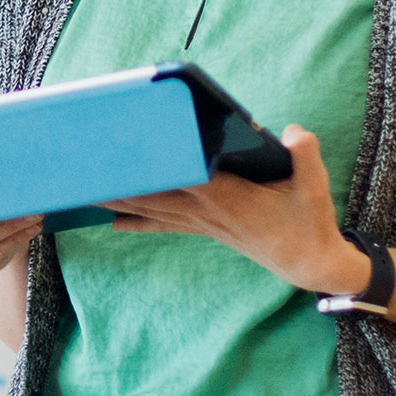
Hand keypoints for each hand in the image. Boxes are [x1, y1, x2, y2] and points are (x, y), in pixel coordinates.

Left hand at [103, 125, 370, 295]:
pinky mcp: (204, 228)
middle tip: (81, 167)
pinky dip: (136, 221)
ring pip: (151, 207)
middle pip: (151, 191)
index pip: (178, 174)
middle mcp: (205, 209)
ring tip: (81, 190)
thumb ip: (305, 156)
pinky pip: (162, 224)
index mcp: (225, 194)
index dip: (147, 162)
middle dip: (117, 179)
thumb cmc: (309, 220)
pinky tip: (111, 222)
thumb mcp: (315, 186)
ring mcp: (202, 221)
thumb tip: (294, 132)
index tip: (119, 150)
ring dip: (117, 199)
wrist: (309, 263)